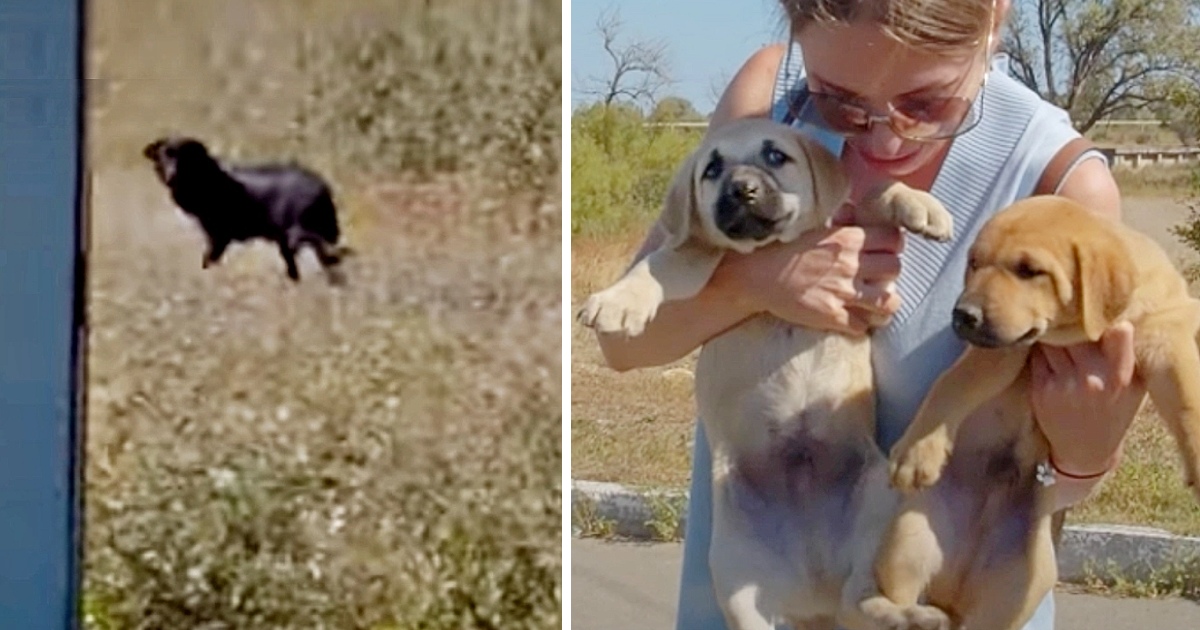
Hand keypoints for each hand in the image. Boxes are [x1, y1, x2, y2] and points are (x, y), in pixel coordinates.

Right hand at [708, 206, 904, 335]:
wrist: (753, 274)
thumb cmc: (779, 248)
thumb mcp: (813, 227)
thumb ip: (840, 224)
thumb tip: (854, 214)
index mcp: (847, 238)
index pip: (894, 239)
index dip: (893, 245)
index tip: (884, 250)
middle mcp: (850, 264)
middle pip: (895, 268)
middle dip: (890, 273)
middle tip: (878, 277)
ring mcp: (842, 291)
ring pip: (888, 301)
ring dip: (884, 303)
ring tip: (875, 304)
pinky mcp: (831, 315)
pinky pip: (862, 326)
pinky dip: (860, 325)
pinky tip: (851, 319)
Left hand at [1031, 322, 1145, 476]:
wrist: (1086, 451)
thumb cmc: (1114, 411)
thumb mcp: (1133, 386)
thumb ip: (1126, 355)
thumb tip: (1113, 318)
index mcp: (1120, 376)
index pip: (1117, 338)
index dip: (1106, 320)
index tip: (1100, 312)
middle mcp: (1090, 379)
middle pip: (1075, 332)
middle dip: (1072, 321)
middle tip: (1070, 313)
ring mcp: (1062, 385)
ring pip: (1052, 341)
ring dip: (1053, 332)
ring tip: (1057, 328)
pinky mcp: (1040, 389)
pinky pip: (1037, 356)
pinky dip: (1041, 348)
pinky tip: (1047, 348)